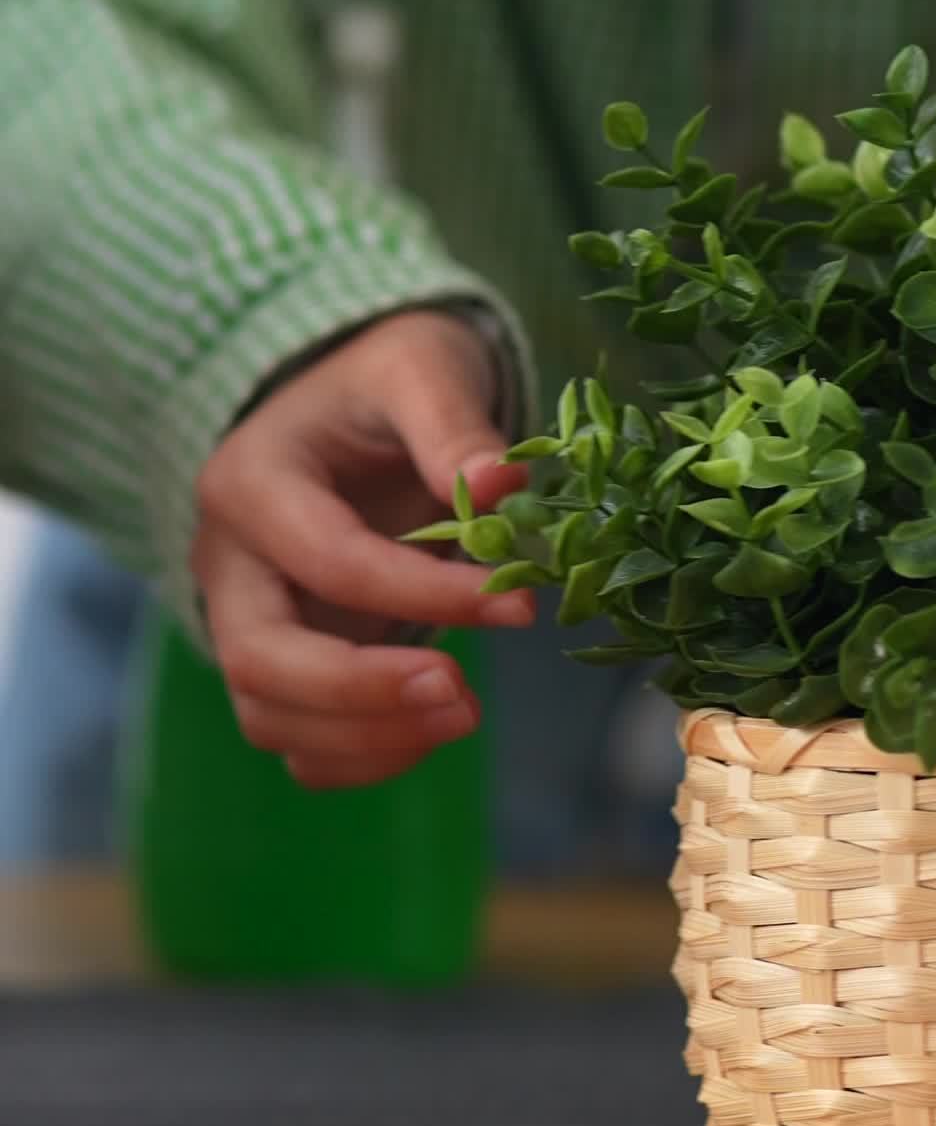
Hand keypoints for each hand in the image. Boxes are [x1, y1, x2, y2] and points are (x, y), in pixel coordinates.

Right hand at [192, 312, 534, 790]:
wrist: (351, 407)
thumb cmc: (386, 382)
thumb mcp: (421, 368)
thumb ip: (454, 423)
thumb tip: (501, 484)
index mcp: (251, 481)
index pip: (330, 561)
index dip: (425, 593)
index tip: (518, 605)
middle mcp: (228, 562)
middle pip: (260, 657)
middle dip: (364, 691)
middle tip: (464, 696)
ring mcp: (244, 620)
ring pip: (268, 715)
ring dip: (367, 736)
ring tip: (465, 714)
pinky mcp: (276, 664)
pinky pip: (295, 739)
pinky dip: (359, 757)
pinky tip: (434, 729)